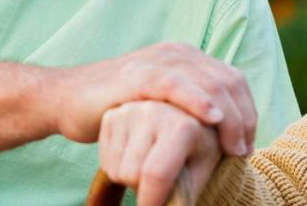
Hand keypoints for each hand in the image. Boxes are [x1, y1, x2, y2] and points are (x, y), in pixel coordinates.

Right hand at [50, 42, 255, 157]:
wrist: (66, 99)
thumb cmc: (116, 109)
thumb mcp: (160, 106)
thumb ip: (187, 108)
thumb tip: (222, 132)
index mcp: (186, 58)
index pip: (232, 80)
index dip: (247, 112)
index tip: (247, 144)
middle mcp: (177, 54)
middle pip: (227, 81)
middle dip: (243, 117)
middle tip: (244, 150)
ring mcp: (157, 61)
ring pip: (209, 82)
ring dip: (229, 116)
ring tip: (235, 145)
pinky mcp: (137, 74)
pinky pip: (176, 84)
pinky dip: (198, 100)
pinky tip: (213, 118)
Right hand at [99, 101, 221, 205]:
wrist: (187, 115)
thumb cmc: (197, 148)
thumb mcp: (201, 171)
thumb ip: (183, 196)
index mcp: (183, 126)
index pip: (157, 174)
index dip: (151, 202)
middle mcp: (153, 111)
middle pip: (132, 174)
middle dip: (143, 189)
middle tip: (162, 183)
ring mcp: (129, 111)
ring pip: (116, 170)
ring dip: (130, 180)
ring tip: (151, 167)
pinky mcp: (113, 115)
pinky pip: (105, 160)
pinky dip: (119, 168)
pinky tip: (137, 157)